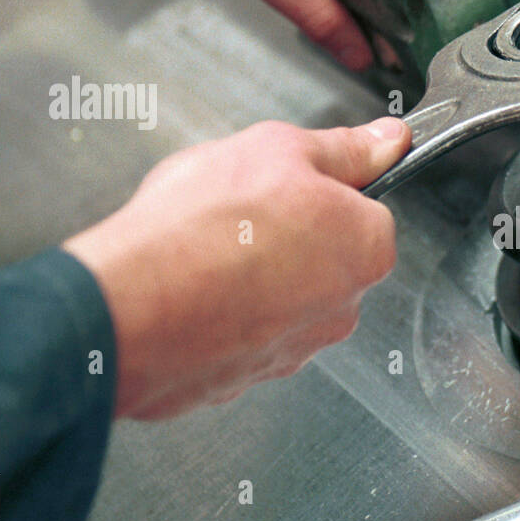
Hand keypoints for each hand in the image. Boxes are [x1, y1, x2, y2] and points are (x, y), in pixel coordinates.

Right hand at [62, 118, 410, 419]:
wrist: (129, 306)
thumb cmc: (204, 228)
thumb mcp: (280, 149)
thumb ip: (345, 148)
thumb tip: (390, 139)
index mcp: (366, 249)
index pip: (363, 211)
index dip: (318, 191)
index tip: (282, 185)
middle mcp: (342, 310)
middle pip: (322, 259)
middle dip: (285, 237)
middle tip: (234, 216)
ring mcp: (293, 353)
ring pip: (278, 301)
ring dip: (249, 280)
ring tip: (201, 254)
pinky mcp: (241, 381)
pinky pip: (234, 338)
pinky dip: (215, 317)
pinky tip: (184, 293)